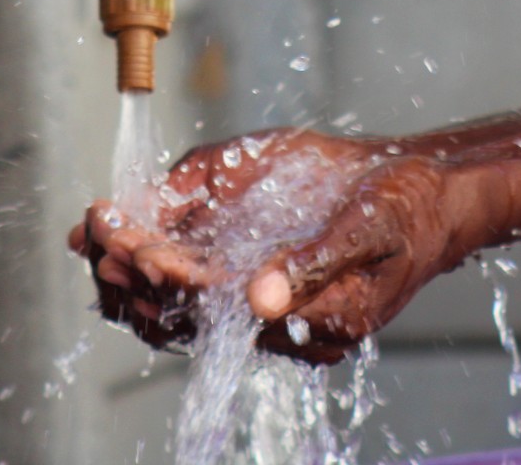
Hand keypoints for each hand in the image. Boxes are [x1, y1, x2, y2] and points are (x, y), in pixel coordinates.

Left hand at [69, 129, 492, 363]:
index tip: (128, 239)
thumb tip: (259, 299)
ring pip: (176, 311)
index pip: (220, 308)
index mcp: (313, 318)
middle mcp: (281, 325)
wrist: (429, 196)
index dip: (167, 274)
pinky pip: (186, 290)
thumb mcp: (373, 225)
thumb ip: (316, 261)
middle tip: (96, 232)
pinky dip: (146, 263)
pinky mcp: (254, 284)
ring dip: (128, 275)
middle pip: (186, 318)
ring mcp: (264, 308)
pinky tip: (112, 233)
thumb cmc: (407, 208)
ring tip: (91, 231)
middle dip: (133, 275)